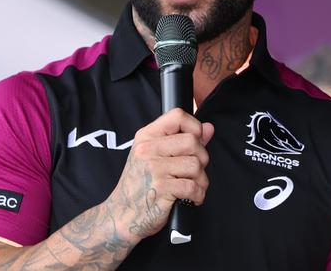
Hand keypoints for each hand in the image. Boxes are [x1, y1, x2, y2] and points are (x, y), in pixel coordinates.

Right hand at [107, 108, 214, 241]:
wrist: (122, 214)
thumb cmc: (140, 184)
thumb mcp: (154, 156)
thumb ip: (182, 139)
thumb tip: (208, 128)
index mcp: (146, 136)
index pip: (177, 116)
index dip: (194, 127)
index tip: (196, 141)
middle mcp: (148, 149)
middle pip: (192, 141)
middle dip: (202, 158)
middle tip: (194, 171)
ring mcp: (153, 169)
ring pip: (196, 165)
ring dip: (201, 180)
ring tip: (193, 186)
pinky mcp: (161, 189)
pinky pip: (193, 186)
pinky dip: (198, 195)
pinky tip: (191, 198)